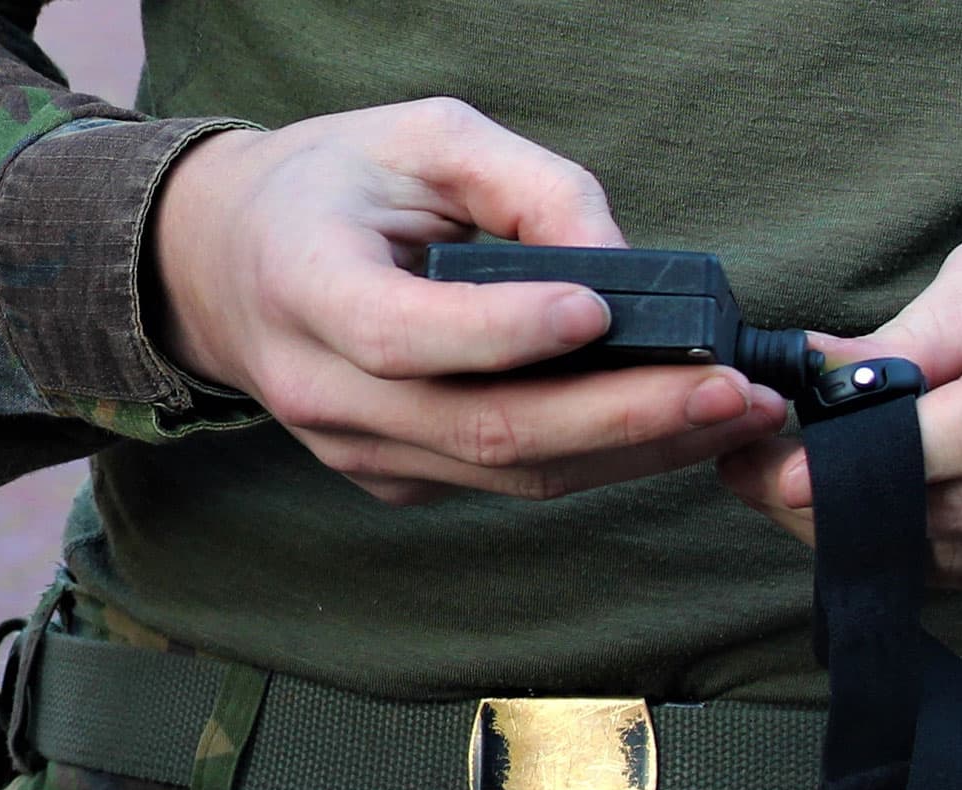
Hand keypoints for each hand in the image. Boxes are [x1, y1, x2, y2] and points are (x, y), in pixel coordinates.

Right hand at [149, 97, 790, 503]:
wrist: (227, 265)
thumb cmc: (332, 186)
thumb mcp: (423, 136)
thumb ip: (527, 184)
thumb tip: (622, 261)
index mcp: (305, 286)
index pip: (403, 336)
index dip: (503, 334)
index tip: (602, 309)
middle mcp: (320, 390)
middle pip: (484, 430)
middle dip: (624, 418)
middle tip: (729, 391)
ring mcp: (354, 449)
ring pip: (510, 474)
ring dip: (636, 452)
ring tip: (734, 415)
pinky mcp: (391, 478)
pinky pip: (505, 482)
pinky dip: (598, 459)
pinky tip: (670, 427)